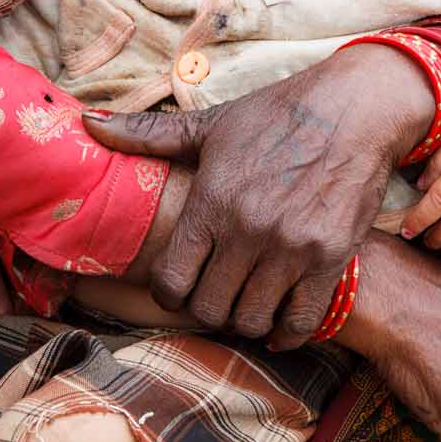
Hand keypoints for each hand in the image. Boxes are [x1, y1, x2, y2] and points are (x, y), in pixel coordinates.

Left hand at [84, 43, 434, 338]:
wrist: (353, 110)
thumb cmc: (275, 115)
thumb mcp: (210, 124)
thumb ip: (147, 133)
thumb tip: (87, 122)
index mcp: (211, 199)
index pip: (170, 281)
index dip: (167, 292)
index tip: (177, 284)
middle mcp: (248, 228)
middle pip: (209, 309)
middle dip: (205, 308)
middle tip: (212, 294)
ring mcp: (291, 247)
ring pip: (252, 321)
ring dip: (244, 319)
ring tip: (244, 301)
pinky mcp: (329, 258)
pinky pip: (301, 321)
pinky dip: (286, 331)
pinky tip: (278, 319)